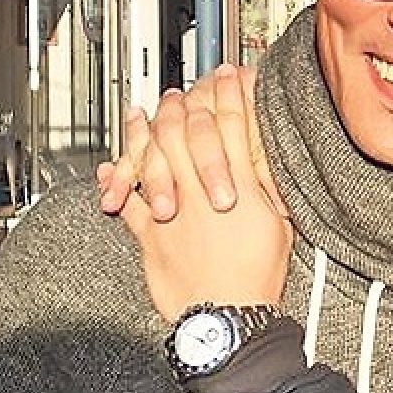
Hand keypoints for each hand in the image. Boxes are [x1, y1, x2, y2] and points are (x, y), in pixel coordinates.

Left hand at [120, 64, 291, 322]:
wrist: (227, 317)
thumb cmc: (256, 277)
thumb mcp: (279, 225)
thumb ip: (266, 188)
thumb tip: (262, 161)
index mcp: (239, 187)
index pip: (234, 125)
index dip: (232, 95)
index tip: (231, 76)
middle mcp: (201, 192)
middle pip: (188, 130)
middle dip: (187, 102)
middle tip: (187, 87)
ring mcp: (172, 211)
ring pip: (153, 156)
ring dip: (145, 130)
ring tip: (142, 111)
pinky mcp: (150, 234)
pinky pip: (127, 199)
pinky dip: (117, 179)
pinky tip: (112, 164)